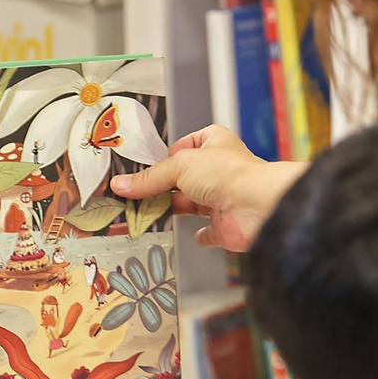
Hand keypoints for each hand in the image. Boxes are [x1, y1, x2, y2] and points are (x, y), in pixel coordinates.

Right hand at [110, 124, 304, 251]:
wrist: (256, 206)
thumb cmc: (230, 174)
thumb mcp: (179, 166)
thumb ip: (149, 178)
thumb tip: (121, 184)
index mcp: (214, 144)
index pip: (186, 144)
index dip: (166, 154)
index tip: (143, 165)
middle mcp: (219, 170)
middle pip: (183, 178)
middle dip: (161, 186)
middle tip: (134, 194)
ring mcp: (222, 198)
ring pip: (189, 203)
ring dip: (170, 209)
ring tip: (142, 213)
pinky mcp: (224, 225)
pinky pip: (209, 231)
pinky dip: (199, 234)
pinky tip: (187, 233)